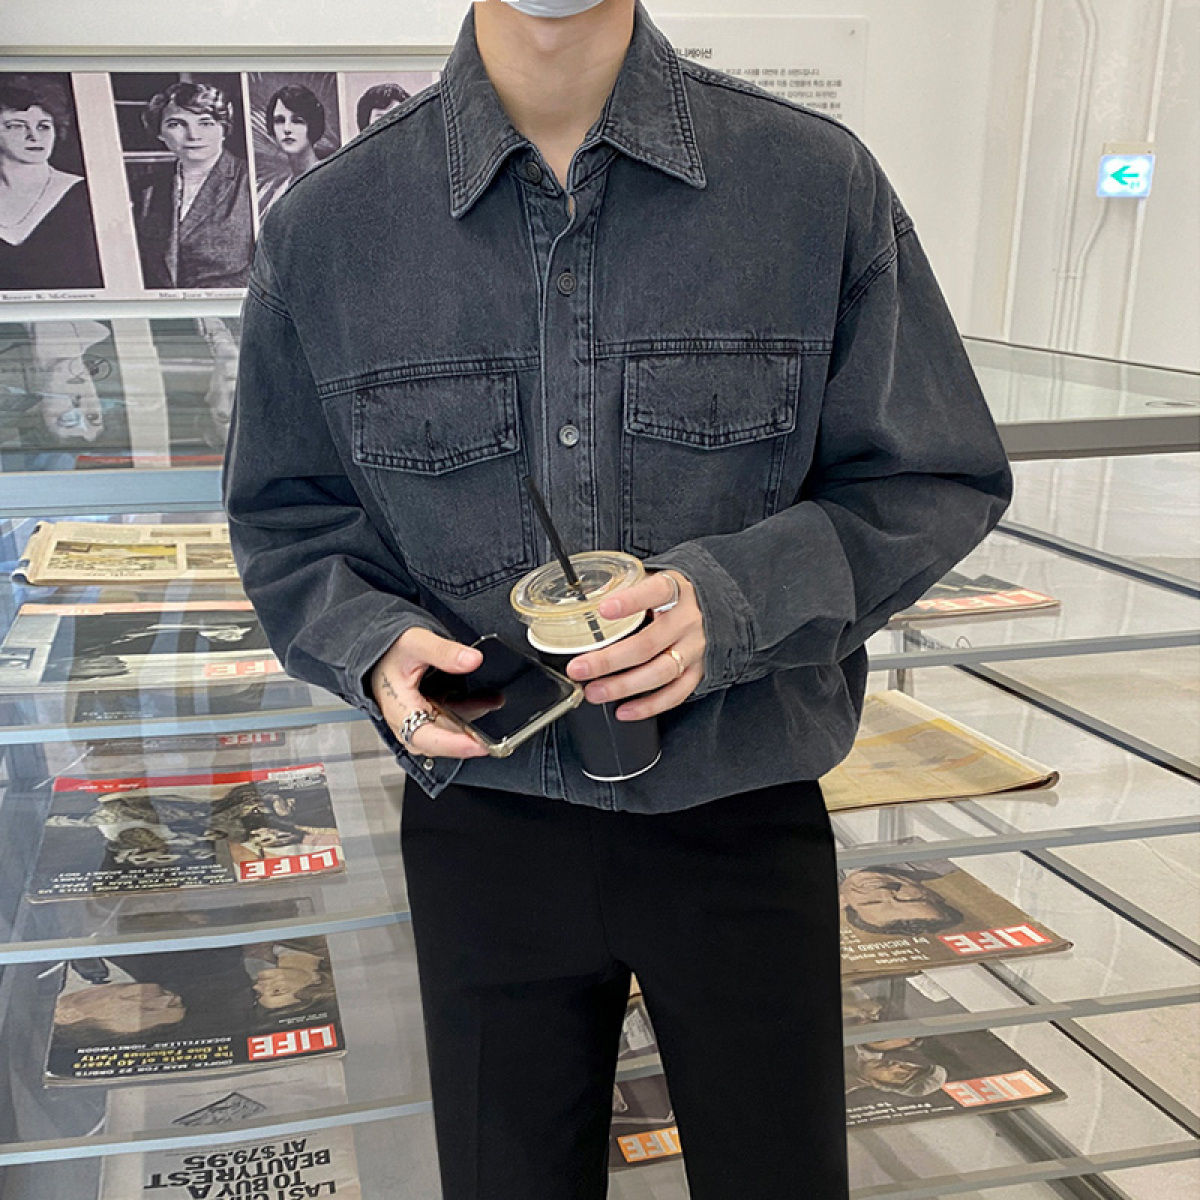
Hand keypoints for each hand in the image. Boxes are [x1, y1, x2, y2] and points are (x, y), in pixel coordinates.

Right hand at [370, 628, 488, 759]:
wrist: (379, 649)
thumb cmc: (387, 651)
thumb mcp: (415, 643)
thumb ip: (443, 652)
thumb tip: (473, 660)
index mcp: (399, 711)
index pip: (427, 738)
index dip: (454, 745)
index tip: (479, 744)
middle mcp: (409, 722)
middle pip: (444, 739)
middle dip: (472, 733)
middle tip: (498, 726)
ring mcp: (420, 719)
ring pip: (452, 729)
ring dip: (475, 719)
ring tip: (495, 700)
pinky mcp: (430, 713)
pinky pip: (454, 718)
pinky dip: (471, 710)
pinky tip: (488, 699)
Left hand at [565, 570, 704, 719]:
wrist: (711, 608)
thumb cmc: (670, 596)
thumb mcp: (653, 580)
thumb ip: (625, 588)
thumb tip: (584, 602)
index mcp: (676, 590)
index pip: (655, 592)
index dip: (630, 601)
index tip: (603, 610)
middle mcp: (687, 621)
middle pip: (648, 643)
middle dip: (609, 660)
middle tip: (579, 668)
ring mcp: (694, 649)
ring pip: (660, 672)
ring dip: (623, 686)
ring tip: (593, 692)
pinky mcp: (698, 671)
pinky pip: (676, 694)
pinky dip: (649, 706)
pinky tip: (623, 711)